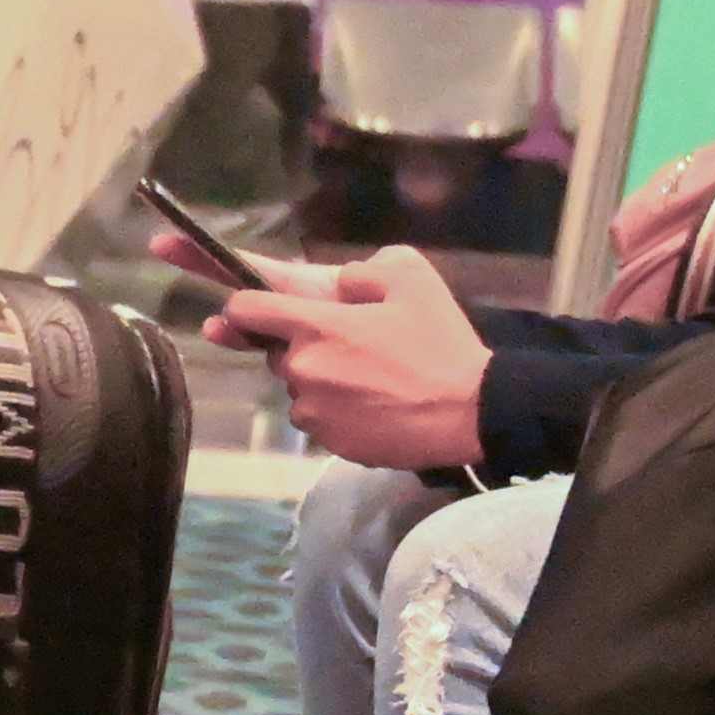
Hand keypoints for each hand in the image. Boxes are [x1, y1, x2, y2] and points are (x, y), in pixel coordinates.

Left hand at [203, 247, 497, 469]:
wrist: (469, 411)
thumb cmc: (440, 341)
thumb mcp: (411, 277)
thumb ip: (362, 270)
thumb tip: (340, 283)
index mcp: (314, 327)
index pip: (245, 310)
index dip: (246, 306)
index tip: (256, 310)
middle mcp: (301, 371)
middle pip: (278, 352)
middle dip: (302, 345)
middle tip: (351, 344)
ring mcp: (313, 412)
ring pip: (300, 388)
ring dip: (321, 379)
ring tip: (370, 377)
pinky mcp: (331, 443)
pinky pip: (320, 418)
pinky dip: (337, 409)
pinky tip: (375, 403)